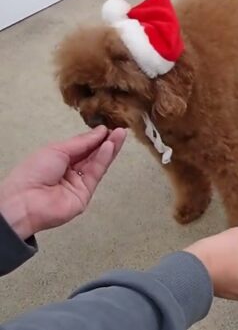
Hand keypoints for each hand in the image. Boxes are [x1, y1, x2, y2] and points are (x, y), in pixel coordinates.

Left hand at [0, 126, 126, 239]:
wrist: (26, 200)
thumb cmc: (32, 172)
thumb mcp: (56, 149)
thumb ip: (81, 142)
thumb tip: (99, 132)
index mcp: (58, 159)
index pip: (82, 147)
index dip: (94, 138)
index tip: (107, 128)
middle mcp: (70, 171)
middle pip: (92, 155)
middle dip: (106, 142)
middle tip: (120, 131)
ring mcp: (79, 182)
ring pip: (97, 163)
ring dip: (109, 149)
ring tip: (120, 135)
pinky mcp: (86, 193)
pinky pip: (96, 173)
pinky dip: (104, 159)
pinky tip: (110, 147)